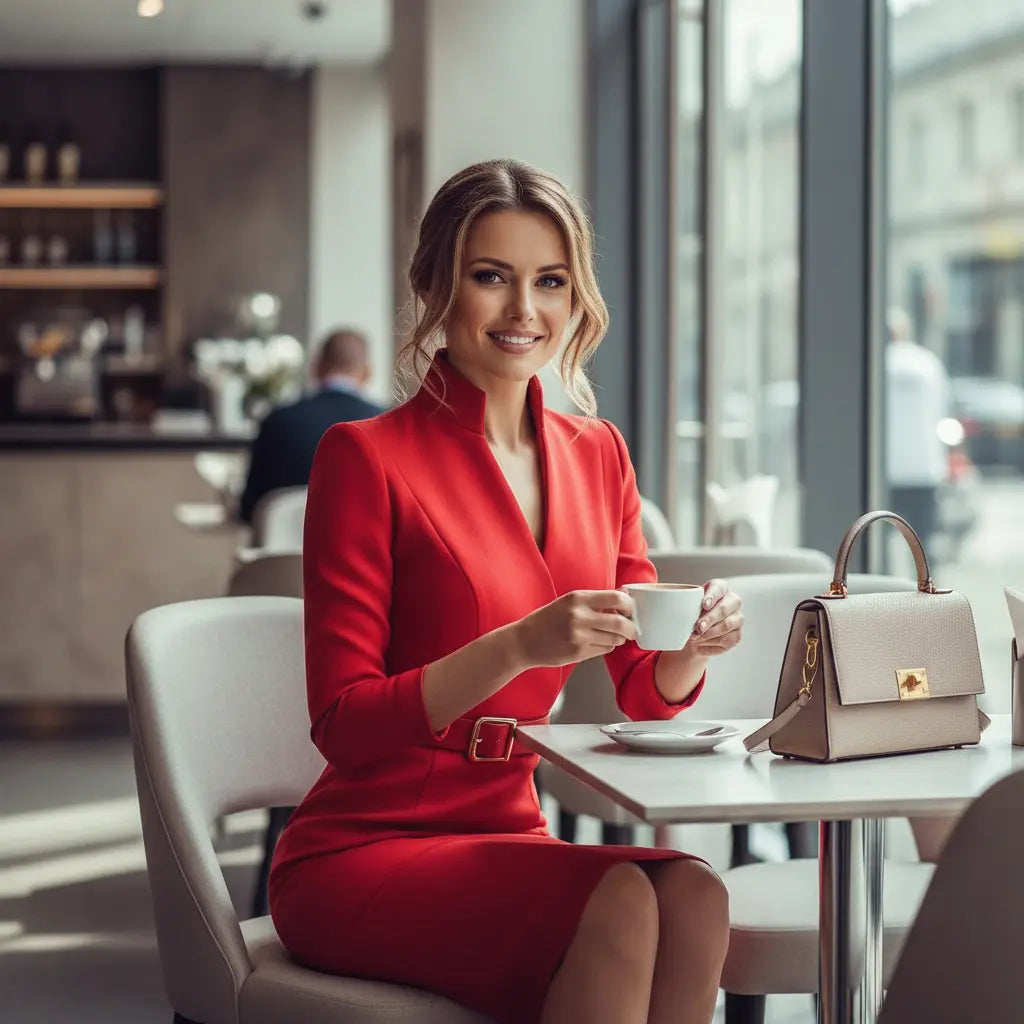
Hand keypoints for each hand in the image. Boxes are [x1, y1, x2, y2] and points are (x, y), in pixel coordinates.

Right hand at [509, 590, 637, 668]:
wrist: (524, 641)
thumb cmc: (547, 620)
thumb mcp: (568, 602)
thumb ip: (593, 601)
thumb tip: (623, 597)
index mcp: (577, 598)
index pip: (616, 598)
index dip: (629, 605)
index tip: (631, 609)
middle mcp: (579, 616)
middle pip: (619, 622)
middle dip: (631, 627)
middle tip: (632, 628)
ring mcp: (579, 636)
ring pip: (615, 638)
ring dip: (620, 638)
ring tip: (616, 636)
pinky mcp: (578, 653)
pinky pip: (605, 649)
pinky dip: (608, 646)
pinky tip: (600, 642)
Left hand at [688, 579, 742, 655]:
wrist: (695, 633)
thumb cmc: (693, 614)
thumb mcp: (687, 607)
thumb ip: (686, 605)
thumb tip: (680, 611)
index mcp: (721, 589)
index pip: (719, 588)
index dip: (712, 596)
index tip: (704, 605)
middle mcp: (733, 602)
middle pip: (724, 608)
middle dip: (709, 619)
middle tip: (697, 627)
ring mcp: (737, 619)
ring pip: (726, 625)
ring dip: (708, 633)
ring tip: (694, 638)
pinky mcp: (737, 635)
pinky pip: (726, 640)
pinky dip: (711, 643)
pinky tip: (700, 643)